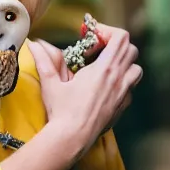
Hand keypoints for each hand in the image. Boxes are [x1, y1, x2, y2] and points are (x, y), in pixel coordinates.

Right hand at [28, 25, 141, 151]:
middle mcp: (118, 79)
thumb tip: (33, 43)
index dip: (107, 31)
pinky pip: (130, 87)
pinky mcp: (123, 107)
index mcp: (103, 69)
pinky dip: (122, 81)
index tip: (90, 37)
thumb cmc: (61, 110)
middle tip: (95, 49)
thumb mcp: (50, 82)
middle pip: (131, 49)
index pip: (120, 38)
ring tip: (103, 66)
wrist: (72, 139)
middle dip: (115, 44)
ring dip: (123, 62)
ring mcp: (123, 94)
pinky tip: (104, 87)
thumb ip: (43, 59)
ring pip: (136, 68)